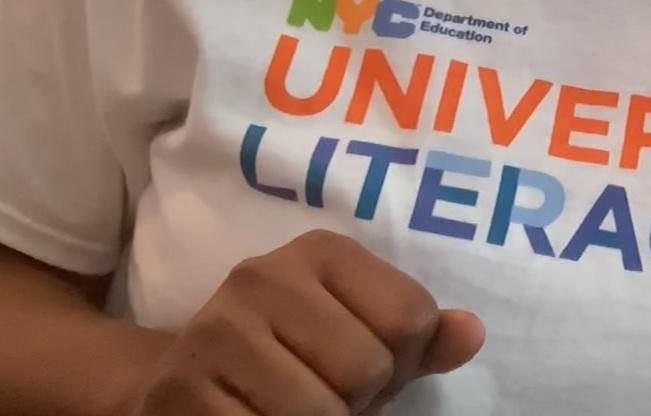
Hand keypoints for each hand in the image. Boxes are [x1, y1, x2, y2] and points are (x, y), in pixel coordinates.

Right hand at [131, 230, 483, 414]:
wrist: (185, 378)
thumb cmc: (295, 357)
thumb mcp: (365, 335)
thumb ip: (421, 336)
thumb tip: (471, 333)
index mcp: (321, 252)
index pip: (411, 318)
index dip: (401, 360)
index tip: (364, 362)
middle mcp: (263, 276)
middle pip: (366, 366)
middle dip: (357, 397)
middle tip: (322, 389)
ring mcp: (216, 331)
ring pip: (318, 411)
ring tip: (291, 405)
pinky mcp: (179, 388)